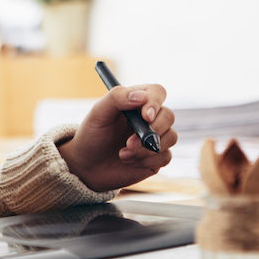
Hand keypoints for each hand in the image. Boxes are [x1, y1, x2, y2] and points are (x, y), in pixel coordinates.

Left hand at [57, 84, 176, 191]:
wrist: (87, 166)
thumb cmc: (92, 135)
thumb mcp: (98, 113)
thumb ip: (117, 98)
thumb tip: (141, 96)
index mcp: (136, 101)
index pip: (157, 92)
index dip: (155, 102)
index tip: (145, 116)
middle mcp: (149, 118)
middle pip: (168, 116)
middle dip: (152, 131)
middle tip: (130, 143)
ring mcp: (155, 137)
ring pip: (171, 137)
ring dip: (147, 149)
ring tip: (123, 154)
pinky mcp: (157, 157)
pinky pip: (165, 157)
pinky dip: (146, 161)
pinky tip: (128, 161)